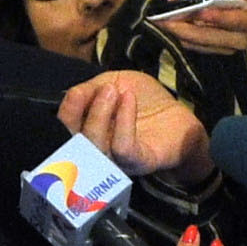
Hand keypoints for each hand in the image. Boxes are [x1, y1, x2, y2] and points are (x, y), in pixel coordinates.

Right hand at [57, 68, 210, 176]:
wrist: (180, 113)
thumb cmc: (144, 101)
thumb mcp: (115, 83)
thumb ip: (92, 88)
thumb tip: (73, 93)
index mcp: (87, 133)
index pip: (65, 129)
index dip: (67, 111)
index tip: (77, 91)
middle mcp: (98, 152)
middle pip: (74, 142)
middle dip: (78, 113)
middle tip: (103, 88)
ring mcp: (118, 160)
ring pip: (96, 147)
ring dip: (100, 114)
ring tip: (112, 91)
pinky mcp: (140, 162)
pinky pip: (123, 148)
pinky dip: (123, 120)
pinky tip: (129, 99)